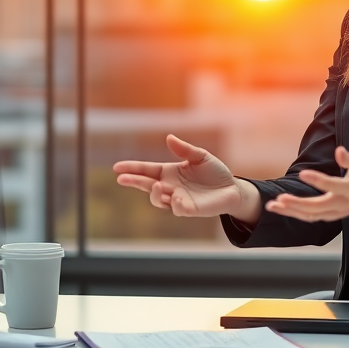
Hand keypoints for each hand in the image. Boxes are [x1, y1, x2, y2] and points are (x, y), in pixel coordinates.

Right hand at [113, 134, 260, 224]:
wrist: (232, 188)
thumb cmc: (214, 172)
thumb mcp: (200, 156)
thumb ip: (184, 149)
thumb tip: (169, 138)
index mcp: (170, 172)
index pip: (147, 170)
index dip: (132, 168)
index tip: (117, 167)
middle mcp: (170, 187)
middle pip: (147, 185)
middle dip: (134, 181)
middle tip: (122, 178)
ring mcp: (178, 199)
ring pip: (158, 200)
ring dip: (155, 194)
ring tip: (157, 185)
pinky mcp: (189, 209)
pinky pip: (178, 209)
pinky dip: (175, 204)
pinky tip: (178, 197)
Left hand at [265, 146, 348, 222]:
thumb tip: (339, 151)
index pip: (333, 186)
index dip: (318, 180)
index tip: (303, 173)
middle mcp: (342, 204)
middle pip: (318, 207)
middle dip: (298, 204)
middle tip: (280, 198)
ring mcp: (336, 213)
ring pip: (311, 215)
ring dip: (291, 212)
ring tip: (272, 205)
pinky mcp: (330, 216)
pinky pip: (311, 217)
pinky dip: (295, 214)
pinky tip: (281, 208)